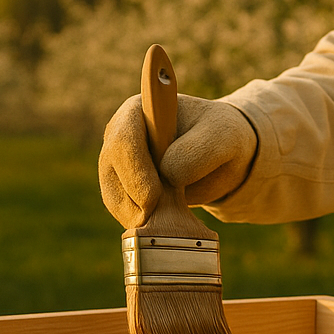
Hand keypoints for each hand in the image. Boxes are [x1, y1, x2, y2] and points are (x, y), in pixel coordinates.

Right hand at [99, 93, 256, 227]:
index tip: (156, 196)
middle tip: (160, 214)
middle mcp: (120, 132)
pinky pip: (120, 208)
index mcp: (140, 110)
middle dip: (135, 196)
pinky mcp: (122, 185)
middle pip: (111, 167)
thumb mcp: (222, 138)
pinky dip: (137, 220)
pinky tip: (158, 223)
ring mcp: (117, 160)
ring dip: (135, 212)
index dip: (135, 171)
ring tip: (164, 220)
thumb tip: (167, 173)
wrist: (220, 154)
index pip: (123, 138)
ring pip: (112, 192)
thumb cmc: (219, 137)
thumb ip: (198, 151)